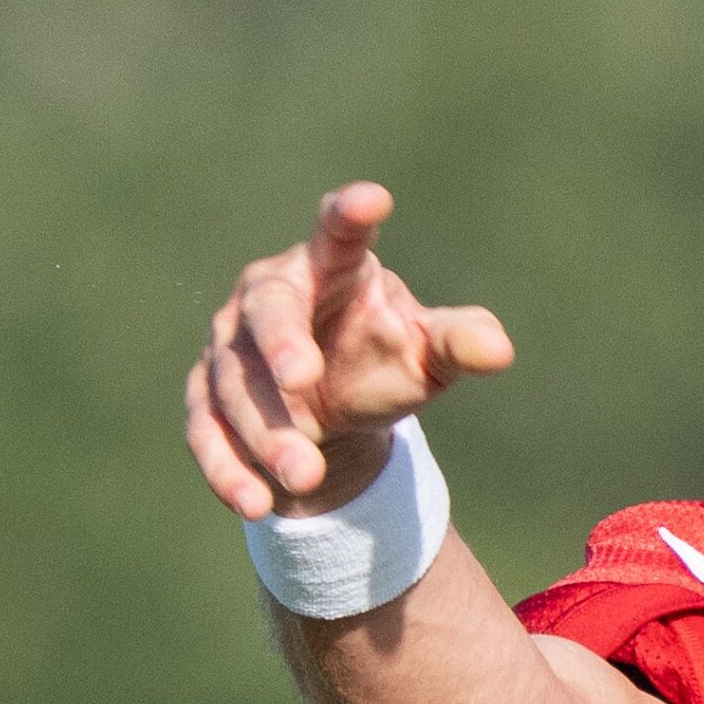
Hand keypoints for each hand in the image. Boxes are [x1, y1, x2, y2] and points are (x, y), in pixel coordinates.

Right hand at [185, 182, 513, 519]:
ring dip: (266, 431)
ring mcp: (228, 347)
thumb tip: (500, 350)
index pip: (337, 234)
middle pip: (267, 310)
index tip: (373, 200)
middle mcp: (269, 295)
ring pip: (234, 383)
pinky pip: (205, 431)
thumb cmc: (383, 362)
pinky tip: (254, 502)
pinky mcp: (204, 399)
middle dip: (281, 343)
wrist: (332, 418)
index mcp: (330, 267)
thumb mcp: (428, 357)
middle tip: (303, 379)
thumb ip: (458, 343)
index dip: (349, 216)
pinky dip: (227, 468)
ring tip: (305, 475)